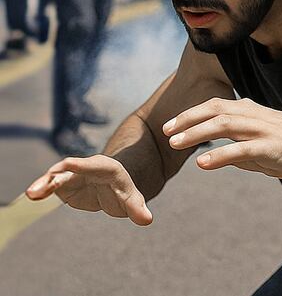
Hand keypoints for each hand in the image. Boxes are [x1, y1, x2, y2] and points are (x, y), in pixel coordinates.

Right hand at [25, 155, 152, 225]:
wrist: (113, 188)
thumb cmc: (124, 192)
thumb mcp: (132, 200)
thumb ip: (137, 209)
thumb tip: (148, 220)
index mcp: (107, 168)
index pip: (94, 165)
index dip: (82, 165)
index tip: (68, 164)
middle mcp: (87, 167)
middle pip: (71, 168)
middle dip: (57, 176)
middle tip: (43, 186)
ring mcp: (74, 175)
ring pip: (57, 176)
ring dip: (44, 183)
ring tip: (31, 195)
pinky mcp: (64, 185)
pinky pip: (50, 186)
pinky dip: (41, 190)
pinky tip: (31, 197)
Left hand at [164, 97, 281, 187]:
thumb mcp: (267, 150)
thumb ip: (244, 151)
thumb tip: (221, 159)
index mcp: (258, 114)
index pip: (220, 105)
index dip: (194, 113)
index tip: (172, 125)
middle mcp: (261, 117)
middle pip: (219, 110)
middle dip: (189, 118)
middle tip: (166, 131)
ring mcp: (268, 132)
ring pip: (227, 125)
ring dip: (198, 133)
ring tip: (176, 144)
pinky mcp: (275, 149)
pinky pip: (244, 150)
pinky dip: (221, 155)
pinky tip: (202, 164)